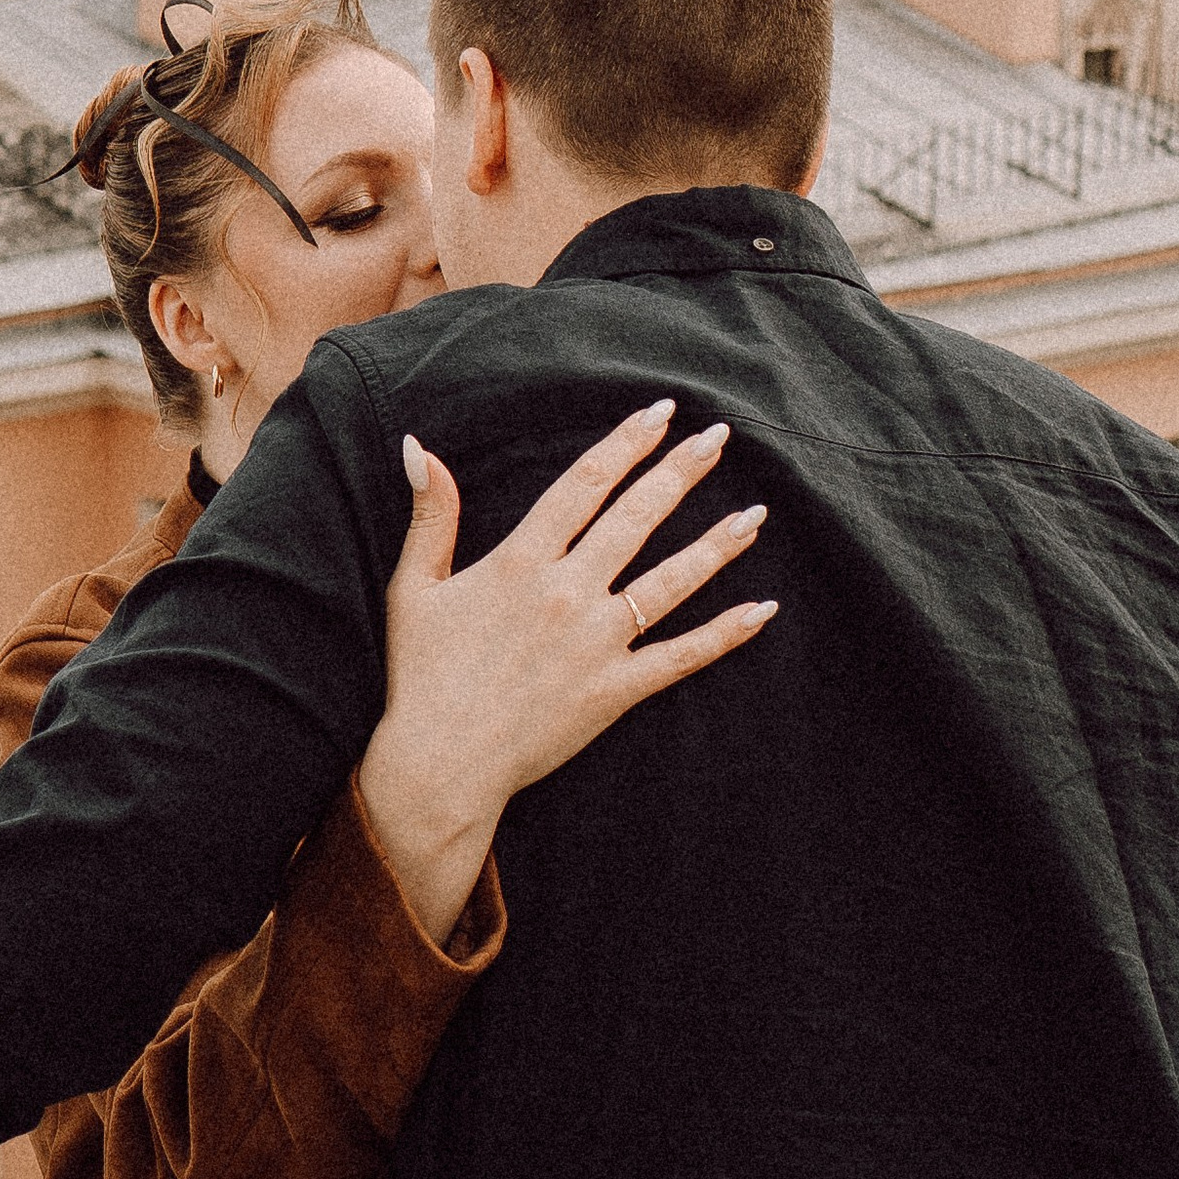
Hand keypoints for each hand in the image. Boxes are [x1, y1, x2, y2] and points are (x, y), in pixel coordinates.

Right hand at [356, 399, 776, 939]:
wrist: (440, 764)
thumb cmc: (421, 677)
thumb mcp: (415, 587)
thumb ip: (430, 515)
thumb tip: (419, 447)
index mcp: (520, 562)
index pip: (585, 484)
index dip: (625, 444)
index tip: (659, 413)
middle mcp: (567, 593)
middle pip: (636, 518)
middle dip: (680, 472)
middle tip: (717, 437)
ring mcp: (598, 643)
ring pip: (672, 581)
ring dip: (717, 544)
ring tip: (756, 514)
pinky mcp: (616, 690)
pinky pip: (682, 656)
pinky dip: (726, 633)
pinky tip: (763, 608)